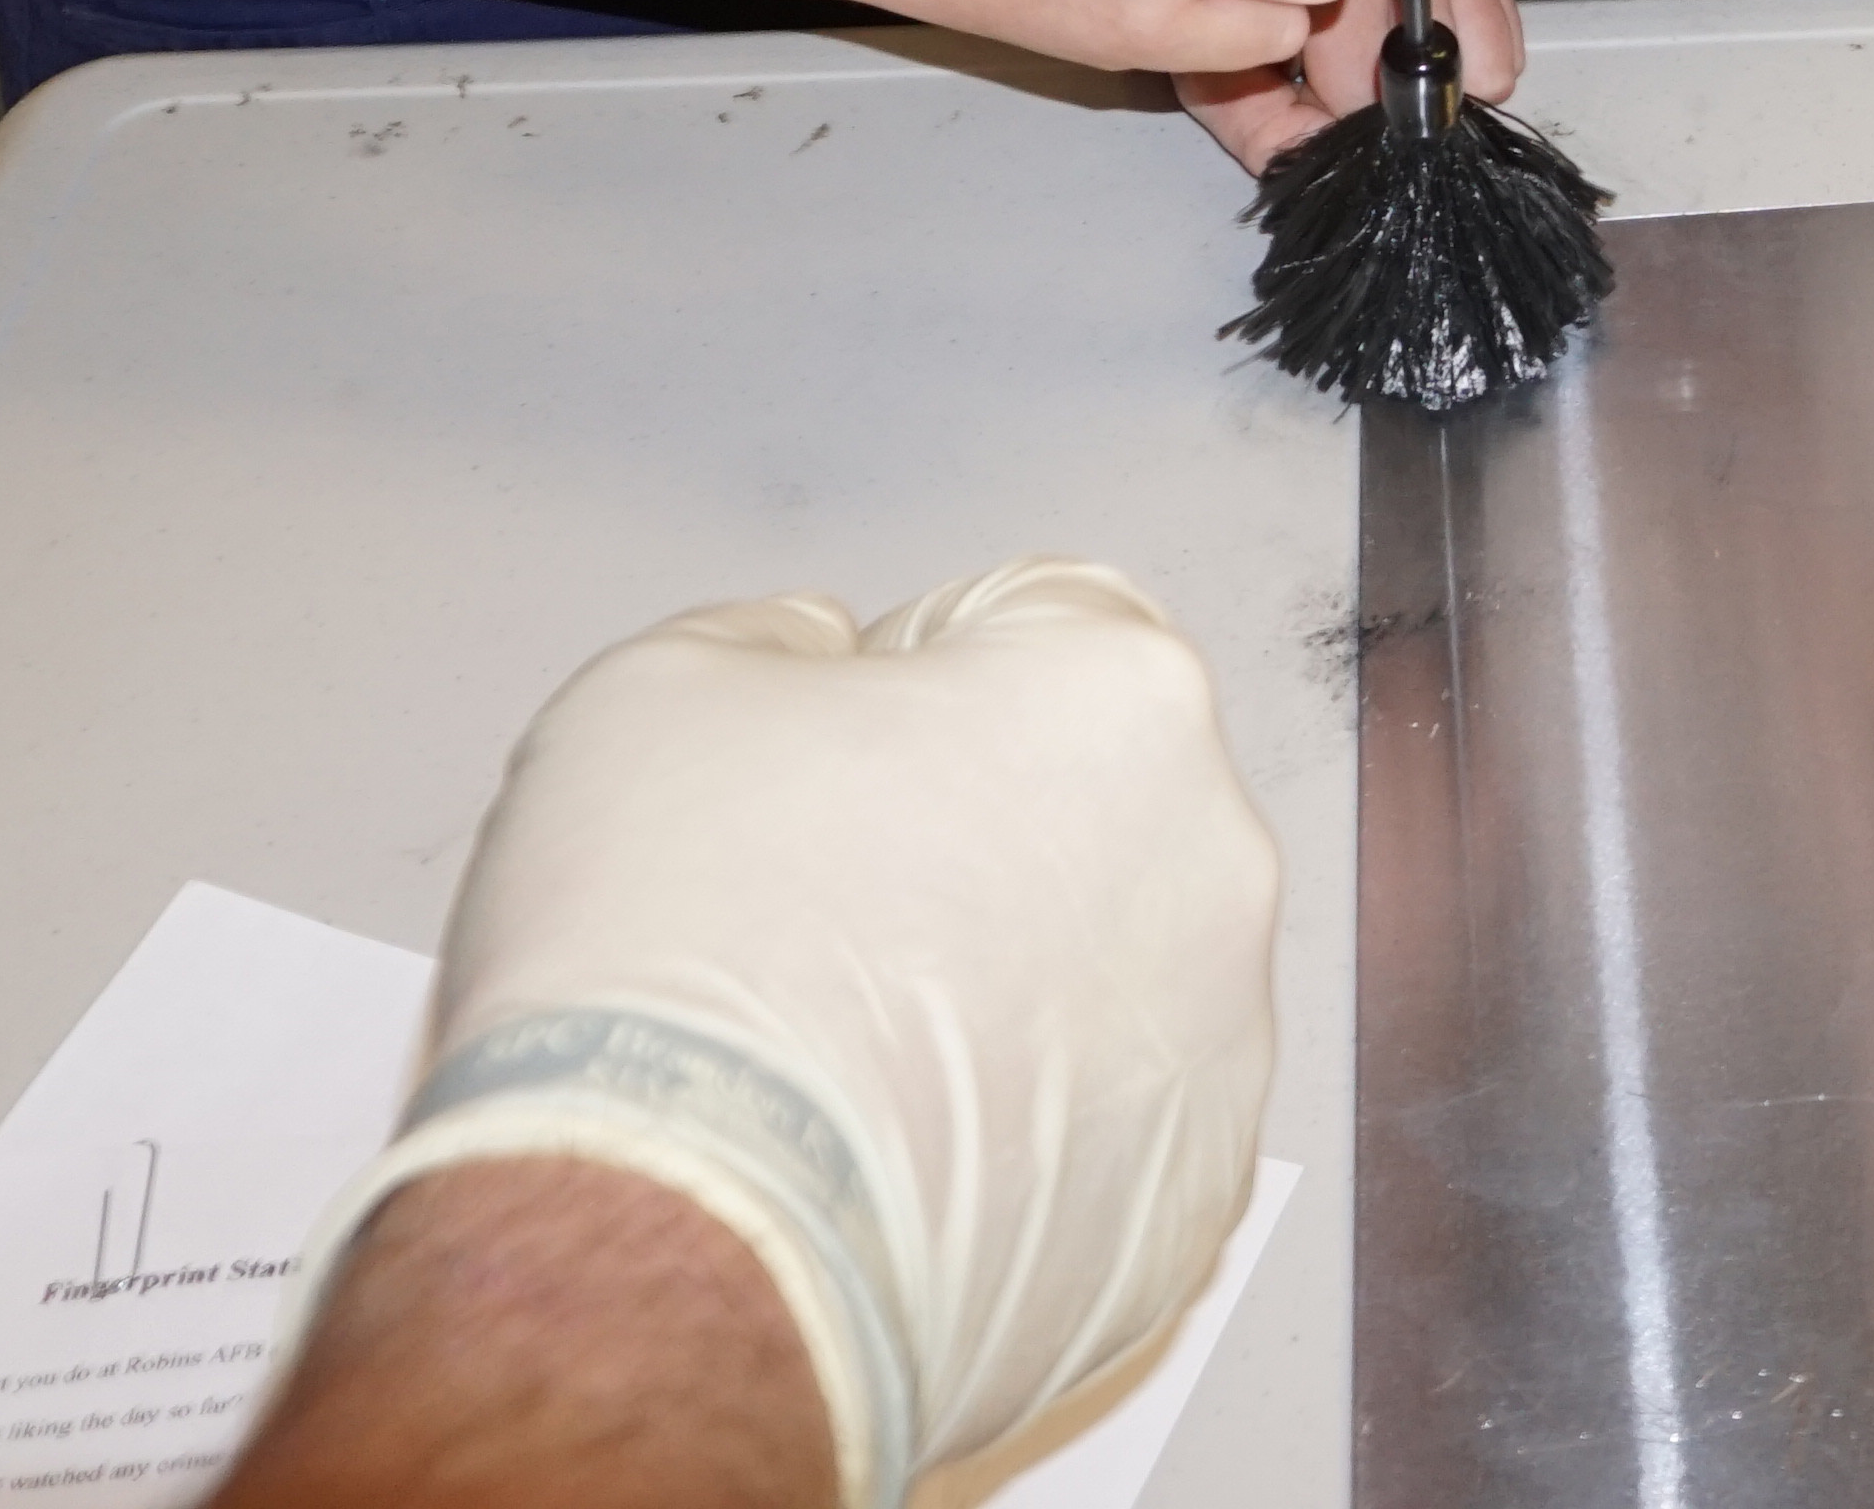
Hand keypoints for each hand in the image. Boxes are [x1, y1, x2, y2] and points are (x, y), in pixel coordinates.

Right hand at [291, 561, 1282, 1508]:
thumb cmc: (670, 974)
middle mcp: (1212, 861)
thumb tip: (820, 661)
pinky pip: (1109, 1135)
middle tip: (812, 914)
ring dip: (1003, 994)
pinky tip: (892, 1160)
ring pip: (1106, 976)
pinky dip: (1021, 1142)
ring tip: (839, 1057)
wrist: (670, 1250)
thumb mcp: (657, 690)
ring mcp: (1216, 1048)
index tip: (822, 759)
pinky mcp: (1187, 1208)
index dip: (902, 679)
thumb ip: (778, 638)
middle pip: (1085, 803)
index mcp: (1119, 698)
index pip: (1033, 623)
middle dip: (966, 838)